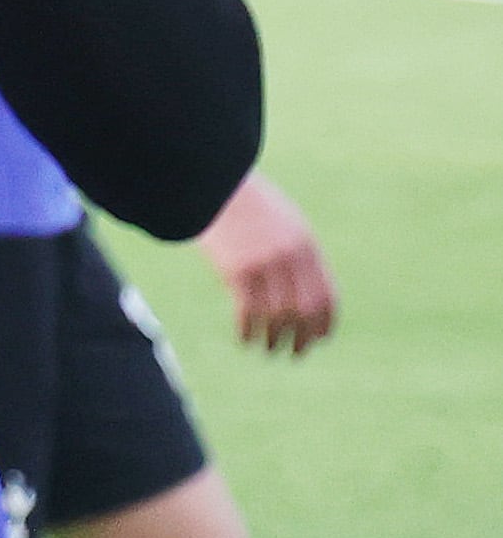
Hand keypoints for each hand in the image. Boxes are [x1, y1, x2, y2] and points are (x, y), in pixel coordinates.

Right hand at [198, 168, 338, 354]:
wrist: (211, 182)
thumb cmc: (244, 204)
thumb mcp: (281, 223)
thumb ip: (294, 252)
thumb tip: (300, 289)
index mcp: (306, 246)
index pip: (326, 297)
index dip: (324, 325)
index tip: (317, 341)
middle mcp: (291, 258)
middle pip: (304, 312)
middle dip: (301, 339)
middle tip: (293, 355)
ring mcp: (265, 264)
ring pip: (278, 317)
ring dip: (273, 340)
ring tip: (266, 350)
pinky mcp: (237, 269)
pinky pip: (248, 312)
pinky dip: (247, 331)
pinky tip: (243, 340)